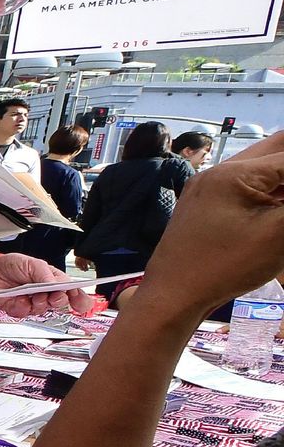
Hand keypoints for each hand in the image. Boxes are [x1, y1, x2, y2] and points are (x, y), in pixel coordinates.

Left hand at [0, 253, 93, 316]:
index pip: (72, 292)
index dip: (79, 299)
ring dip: (39, 302)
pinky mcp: (18, 309)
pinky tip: (18, 298)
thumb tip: (56, 284)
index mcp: (53, 281)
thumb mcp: (31, 263)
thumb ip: (45, 274)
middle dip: (58, 300)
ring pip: (43, 310)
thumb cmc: (11, 265)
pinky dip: (22, 306)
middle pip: (60, 303)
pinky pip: (25, 313)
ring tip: (32, 293)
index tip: (80, 302)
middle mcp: (45, 294)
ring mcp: (32, 303)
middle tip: (52, 295)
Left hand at [135, 155, 283, 316]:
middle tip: (283, 210)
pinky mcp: (206, 206)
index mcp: (234, 173)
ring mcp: (208, 188)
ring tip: (280, 211)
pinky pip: (246, 188)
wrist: (173, 295)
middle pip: (275, 151)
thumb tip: (283, 194)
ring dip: (281, 181)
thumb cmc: (224, 266)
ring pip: (261, 170)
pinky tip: (276, 210)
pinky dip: (269, 193)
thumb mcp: (277, 233)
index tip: (283, 214)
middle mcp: (217, 172)